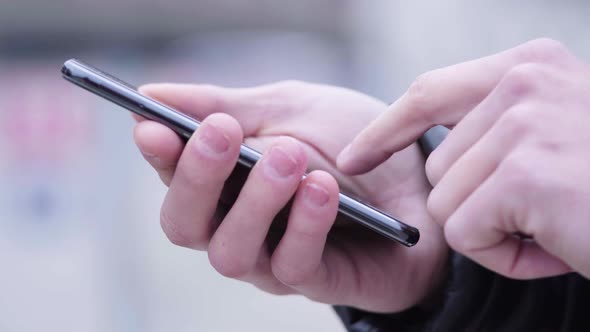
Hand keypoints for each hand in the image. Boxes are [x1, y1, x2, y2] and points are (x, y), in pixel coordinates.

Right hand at [133, 81, 446, 311]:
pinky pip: (295, 265)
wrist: (415, 175)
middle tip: (221, 132)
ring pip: (232, 253)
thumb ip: (229, 105)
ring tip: (288, 156)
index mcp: (225, 185)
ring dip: (255, 201)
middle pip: (187, 225)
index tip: (151, 124)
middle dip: (198, 177)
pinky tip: (322, 187)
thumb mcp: (290, 108)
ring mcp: (275, 261)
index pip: (175, 178)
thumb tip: (153, 94)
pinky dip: (305, 223)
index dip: (160, 155)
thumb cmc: (347, 143)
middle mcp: (239, 228)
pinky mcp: (320, 281)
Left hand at [338, 38, 589, 278]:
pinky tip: (558, 247)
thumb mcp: (561, 133)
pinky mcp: (527, 175)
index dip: (385, 129)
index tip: (352, 155)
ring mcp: (525, 125)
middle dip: (478, 203)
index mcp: (530, 67)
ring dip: (493, 231)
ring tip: (556, 225)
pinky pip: (466, 234)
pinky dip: (504, 258)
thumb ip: (499, 127)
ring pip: (446, 203)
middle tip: (544, 211)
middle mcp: (524, 84)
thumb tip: (433, 152)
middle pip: (437, 165)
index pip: (430, 92)